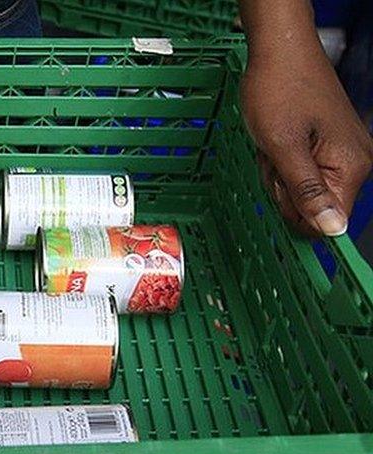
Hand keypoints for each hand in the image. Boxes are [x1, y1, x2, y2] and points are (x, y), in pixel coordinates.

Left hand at [241, 47, 372, 236]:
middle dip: (282, 187)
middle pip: (310, 207)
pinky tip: (274, 141)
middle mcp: (353, 162)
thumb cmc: (279, 89)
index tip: (280, 187)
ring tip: (273, 143)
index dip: (296, 214)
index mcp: (351, 165)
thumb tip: (331, 229)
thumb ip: (306, 190)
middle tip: (274, 155)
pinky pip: (295, 171)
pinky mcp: (323, 145)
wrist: (278, 51)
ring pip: (298, 189)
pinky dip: (278, 161)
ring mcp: (338, 153)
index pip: (329, 221)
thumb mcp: (283, 147)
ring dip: (276, 172)